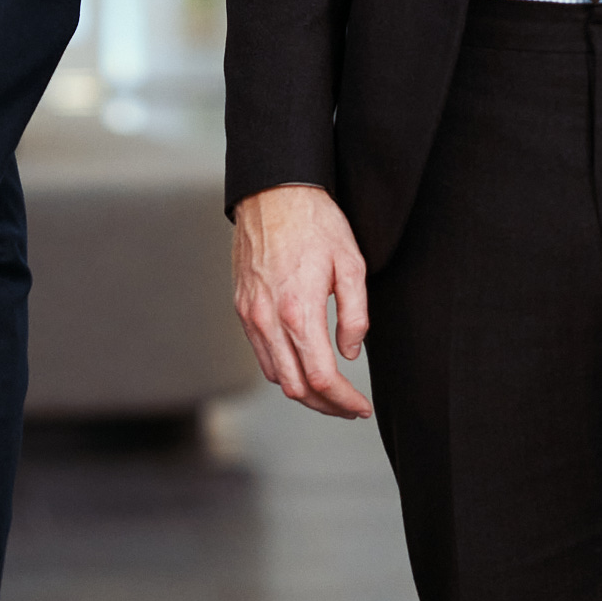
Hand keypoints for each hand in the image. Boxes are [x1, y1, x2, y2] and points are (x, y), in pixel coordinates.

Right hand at [232, 183, 373, 419]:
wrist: (272, 192)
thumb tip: (349, 353)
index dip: (343, 401)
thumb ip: (355, 315)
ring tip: (329, 390)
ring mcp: (250, 314)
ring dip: (302, 390)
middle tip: (349, 408)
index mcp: (298, 310)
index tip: (360, 408)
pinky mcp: (241, 306)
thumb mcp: (351, 264)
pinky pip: (260, 352)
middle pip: (295, 387)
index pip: (320, 377)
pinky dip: (282, 369)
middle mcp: (268, 318)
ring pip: (274, 375)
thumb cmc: (315, 222)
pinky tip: (302, 363)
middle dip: (325, 405)